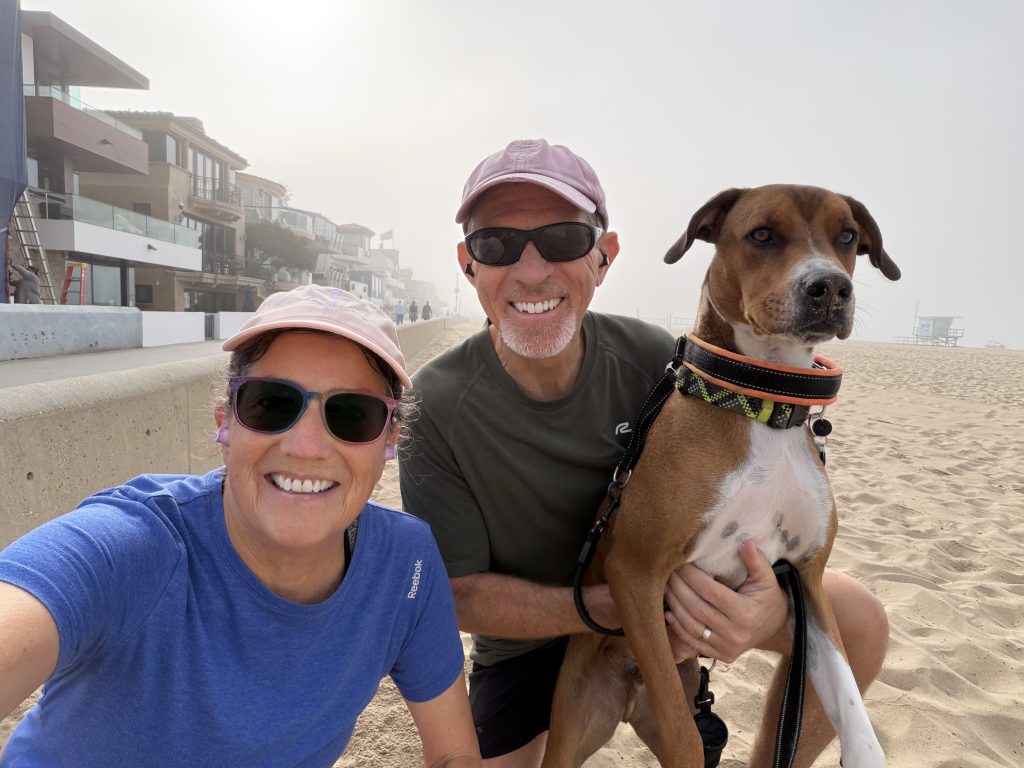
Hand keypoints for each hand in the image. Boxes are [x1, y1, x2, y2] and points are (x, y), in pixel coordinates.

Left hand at [663, 540, 788, 662]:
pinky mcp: (721, 656)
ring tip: (666, 588)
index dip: (691, 576)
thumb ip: (756, 561)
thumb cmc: (767, 598)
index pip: (709, 591)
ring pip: (691, 626)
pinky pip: (693, 642)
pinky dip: (678, 627)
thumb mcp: (767, 578)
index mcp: (745, 613)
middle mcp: (735, 633)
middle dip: (678, 588)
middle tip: (668, 572)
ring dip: (674, 606)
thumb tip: (746, 542)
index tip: (681, 563)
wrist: (776, 628)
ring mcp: (727, 647)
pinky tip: (669, 612)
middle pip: (696, 608)